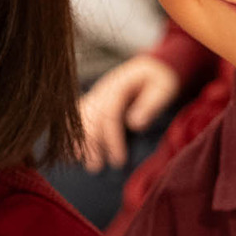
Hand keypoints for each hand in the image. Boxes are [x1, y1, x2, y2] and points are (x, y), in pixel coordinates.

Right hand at [77, 55, 178, 172]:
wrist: (151, 67)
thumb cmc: (160, 80)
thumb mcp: (163, 89)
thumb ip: (150, 105)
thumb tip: (134, 124)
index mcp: (119, 85)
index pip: (109, 113)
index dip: (112, 138)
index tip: (118, 160)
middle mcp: (103, 90)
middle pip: (91, 117)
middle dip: (92, 144)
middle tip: (96, 168)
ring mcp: (96, 95)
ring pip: (81, 118)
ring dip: (81, 141)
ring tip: (83, 163)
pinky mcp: (94, 102)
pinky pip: (78, 116)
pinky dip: (74, 132)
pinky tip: (71, 150)